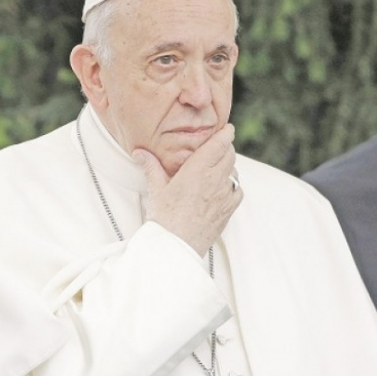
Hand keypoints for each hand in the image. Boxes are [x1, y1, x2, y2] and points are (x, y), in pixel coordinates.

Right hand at [133, 125, 242, 255]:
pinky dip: (232, 186)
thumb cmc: (164, 218)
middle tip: (218, 147)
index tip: (226, 129)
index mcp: (197, 170)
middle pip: (230, 155)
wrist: (175, 246)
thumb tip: (139, 152)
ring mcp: (224, 196)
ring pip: (235, 172)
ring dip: (228, 167)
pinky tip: (222, 189)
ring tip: (217, 168)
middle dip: (226, 148)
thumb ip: (151, 167)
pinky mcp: (228, 210)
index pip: (219, 144)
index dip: (225, 133)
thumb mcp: (155, 190)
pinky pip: (237, 190)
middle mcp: (215, 180)